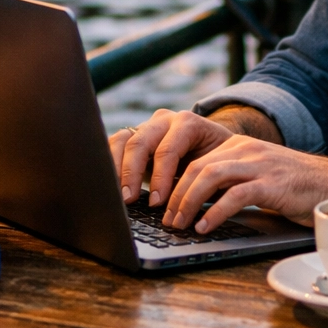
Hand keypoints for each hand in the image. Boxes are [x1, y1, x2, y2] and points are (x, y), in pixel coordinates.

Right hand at [109, 109, 234, 206]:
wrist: (213, 144)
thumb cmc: (217, 159)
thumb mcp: (216, 166)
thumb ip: (202, 179)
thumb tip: (187, 208)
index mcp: (188, 123)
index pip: (168, 150)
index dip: (160, 177)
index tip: (156, 202)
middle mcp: (164, 120)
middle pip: (140, 142)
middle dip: (132, 173)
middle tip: (130, 200)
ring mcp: (147, 126)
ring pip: (122, 140)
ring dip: (116, 168)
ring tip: (117, 194)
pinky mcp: (133, 136)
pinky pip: (115, 145)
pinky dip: (110, 164)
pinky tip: (111, 186)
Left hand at [163, 136, 327, 232]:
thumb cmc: (292, 186)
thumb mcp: (255, 176)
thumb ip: (229, 181)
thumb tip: (195, 203)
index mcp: (238, 146)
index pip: (196, 161)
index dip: (175, 184)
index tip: (164, 206)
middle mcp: (245, 150)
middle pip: (197, 168)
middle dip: (176, 195)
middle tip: (166, 219)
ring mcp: (258, 164)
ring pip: (210, 176)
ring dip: (188, 202)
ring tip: (180, 223)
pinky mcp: (271, 183)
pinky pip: (235, 195)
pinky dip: (215, 211)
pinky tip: (205, 227)